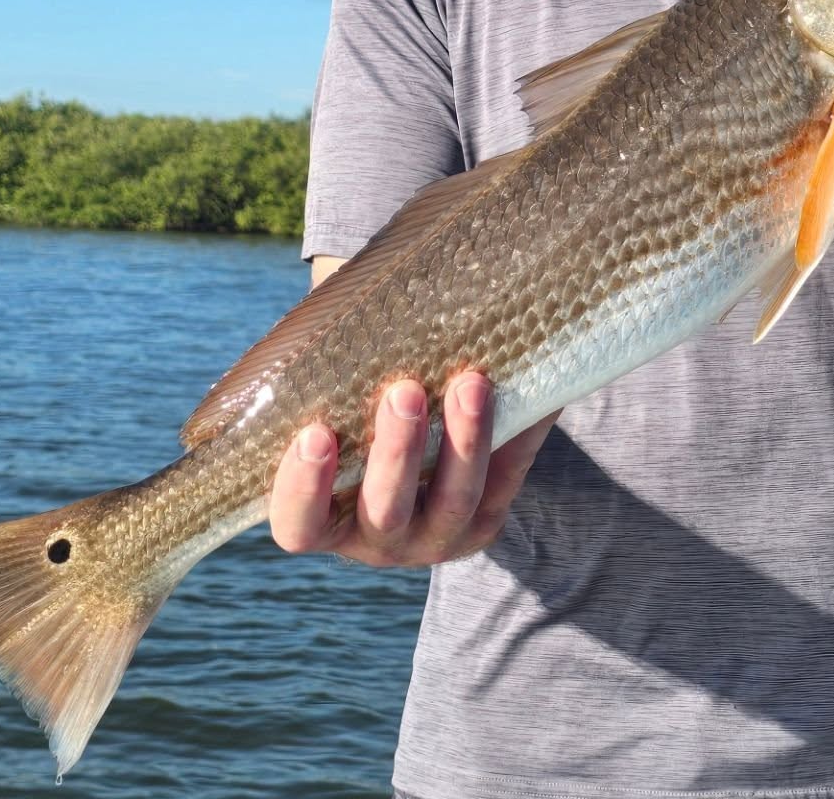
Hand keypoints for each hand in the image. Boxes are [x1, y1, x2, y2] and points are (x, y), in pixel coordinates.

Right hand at [268, 372, 557, 566]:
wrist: (419, 448)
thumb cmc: (354, 416)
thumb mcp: (334, 407)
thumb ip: (330, 376)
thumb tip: (345, 292)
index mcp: (325, 523)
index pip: (299, 525)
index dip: (302, 488)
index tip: (316, 433)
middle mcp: (378, 542)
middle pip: (386, 510)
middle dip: (398, 453)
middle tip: (405, 392)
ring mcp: (436, 537)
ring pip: (453, 502)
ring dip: (463, 441)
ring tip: (470, 382)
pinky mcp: (486, 523)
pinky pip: (507, 480)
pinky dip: (520, 434)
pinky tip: (534, 394)